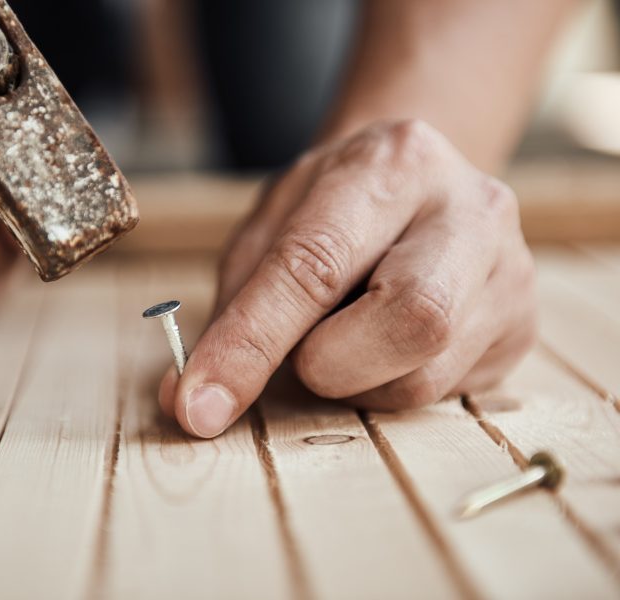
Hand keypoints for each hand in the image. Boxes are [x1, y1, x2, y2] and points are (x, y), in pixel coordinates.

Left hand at [159, 119, 535, 437]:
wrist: (418, 185)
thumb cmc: (333, 209)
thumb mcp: (271, 228)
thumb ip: (232, 309)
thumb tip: (188, 401)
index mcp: (394, 163)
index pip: (317, 263)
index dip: (251, 342)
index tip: (198, 403)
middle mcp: (473, 211)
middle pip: (413, 319)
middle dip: (329, 363)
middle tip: (303, 351)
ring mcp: (510, 273)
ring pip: (421, 377)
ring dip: (354, 381)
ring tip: (346, 334)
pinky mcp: (519, 330)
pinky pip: (439, 395)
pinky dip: (386, 386)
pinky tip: (382, 344)